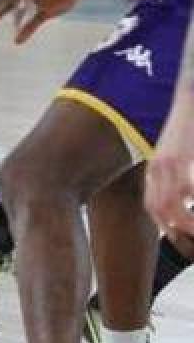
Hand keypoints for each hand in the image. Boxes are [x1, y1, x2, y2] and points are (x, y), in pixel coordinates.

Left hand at [147, 108, 193, 247]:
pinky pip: (189, 188)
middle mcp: (158, 168)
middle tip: (190, 239)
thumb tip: (186, 197)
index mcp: (155, 170)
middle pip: (159, 207)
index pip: (153, 206)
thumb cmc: (188, 131)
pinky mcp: (182, 157)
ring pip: (172, 202)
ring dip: (187, 221)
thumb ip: (176, 175)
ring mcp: (170, 163)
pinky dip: (193, 199)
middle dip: (175, 229)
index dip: (165, 226)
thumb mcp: (176, 155)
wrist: (189, 102)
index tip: (178, 237)